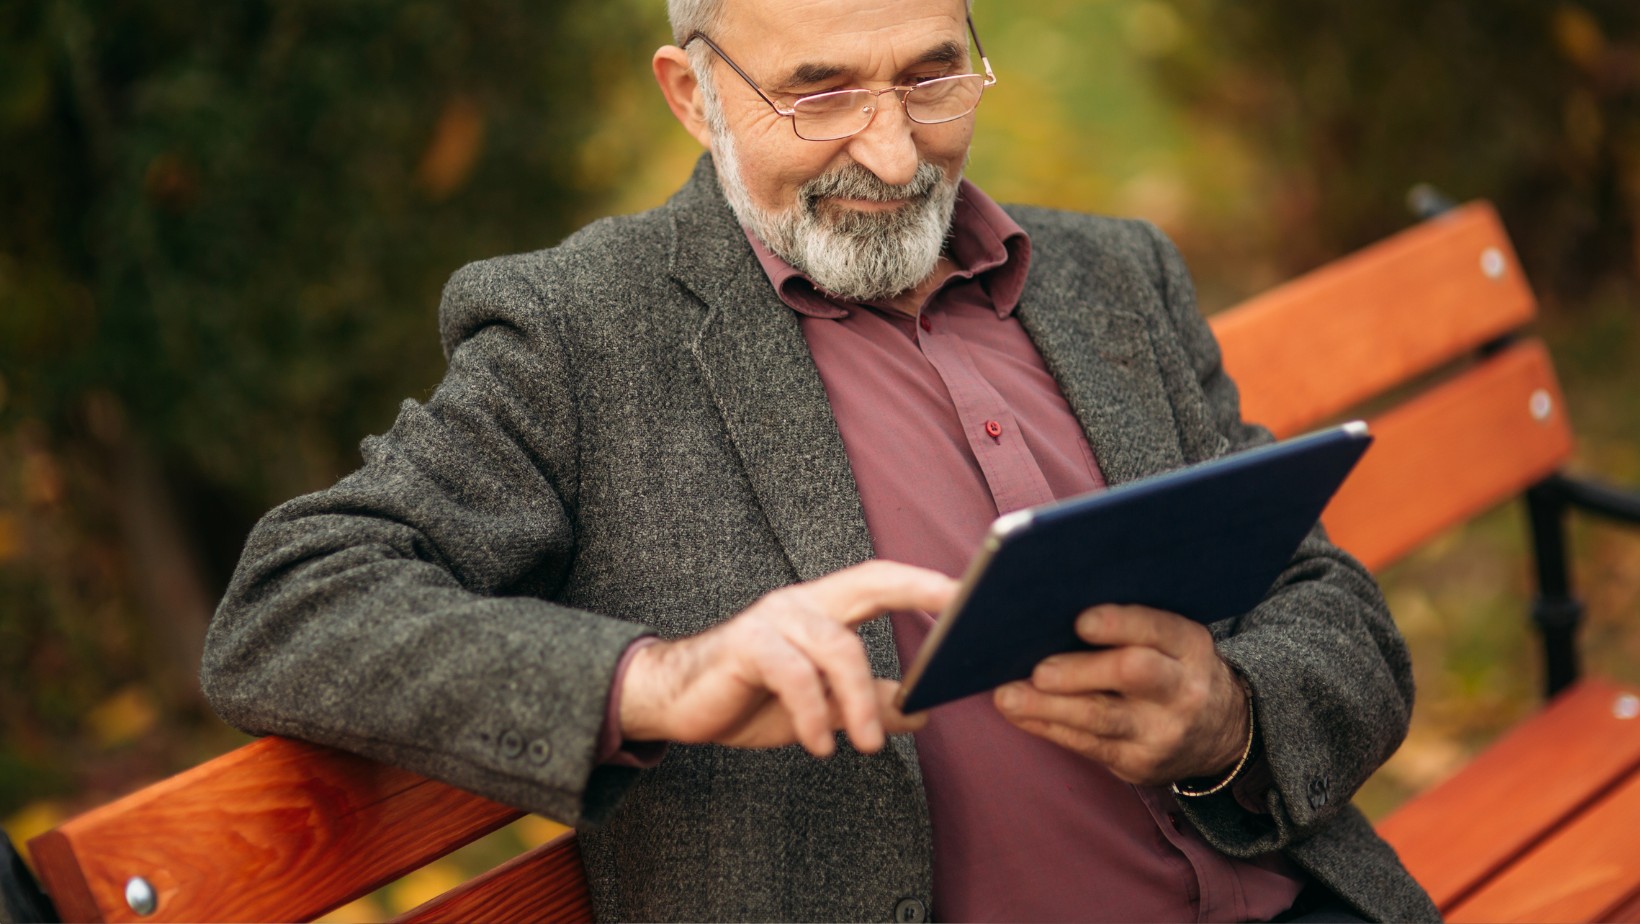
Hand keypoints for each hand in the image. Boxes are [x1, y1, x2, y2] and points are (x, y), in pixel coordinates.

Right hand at [619, 561, 955, 757]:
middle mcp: (801, 602)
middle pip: (870, 583)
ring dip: (860, 700)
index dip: (927, 585)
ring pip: (837, 647)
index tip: (974, 595)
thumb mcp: (821, 706)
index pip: (883, 582)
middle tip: (957, 629)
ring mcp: (772, 620)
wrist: (673, 703)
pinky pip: (793, 675)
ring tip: (868, 746)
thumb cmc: (750, 696)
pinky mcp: (744, 647)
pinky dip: (813, 713)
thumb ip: (869, 703)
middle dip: (919, 593)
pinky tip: (819, 745)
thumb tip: (922, 712)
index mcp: (824, 607)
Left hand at [993, 604, 1249, 785]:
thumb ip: (1130, 625)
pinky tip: (1019, 712)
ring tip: (1008, 696)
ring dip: (1048, 706)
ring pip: (1100, 718)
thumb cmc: (1173, 668)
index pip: (1158, 629)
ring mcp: (1161, 731)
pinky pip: (1085, 744)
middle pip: (1132, 674)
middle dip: (1080, 671)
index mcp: (1190, 645)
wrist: (1219, 732)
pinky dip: (1046, 726)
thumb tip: (1052, 606)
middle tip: (1038, 670)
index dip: (1121, 624)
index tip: (1082, 621)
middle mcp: (1181, 689)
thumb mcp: (1172, 641)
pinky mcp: (1138, 764)